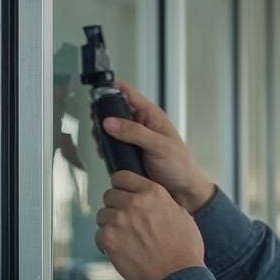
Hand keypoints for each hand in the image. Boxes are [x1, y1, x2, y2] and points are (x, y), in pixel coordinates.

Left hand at [96, 171, 203, 279]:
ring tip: (125, 239)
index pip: (122, 177)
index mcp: (153, 193)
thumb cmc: (183, 252)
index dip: (120, 187)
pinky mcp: (109, 239)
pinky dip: (106, 244)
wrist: (176, 278)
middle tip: (125, 223)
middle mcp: (134, 203)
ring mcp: (119, 220)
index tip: (121, 194)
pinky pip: (98, 235)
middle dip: (115, 207)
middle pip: (109, 195)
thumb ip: (162, 202)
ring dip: (110, 226)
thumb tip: (151, 200)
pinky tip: (120, 251)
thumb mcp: (181, 216)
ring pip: (102, 215)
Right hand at [100, 81, 216, 213]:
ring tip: (100, 139)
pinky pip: (112, 147)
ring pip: (111, 130)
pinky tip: (105, 152)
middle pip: (115, 111)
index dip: (113, 88)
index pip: (129, 93)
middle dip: (103, 115)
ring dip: (102, 133)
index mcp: (151, 116)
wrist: (182, 190)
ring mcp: (133, 140)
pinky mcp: (128, 154)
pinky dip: (105, 148)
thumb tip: (111, 122)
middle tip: (97, 122)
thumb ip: (135, 132)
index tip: (99, 90)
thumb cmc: (180, 165)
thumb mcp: (159, 145)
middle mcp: (141, 125)